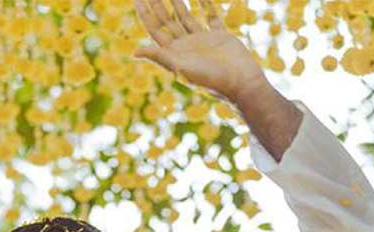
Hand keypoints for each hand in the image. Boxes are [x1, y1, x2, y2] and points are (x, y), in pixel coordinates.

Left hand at [133, 0, 266, 105]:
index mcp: (174, 53)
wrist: (239, 82)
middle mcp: (186, 46)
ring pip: (186, 17)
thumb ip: (159, 56)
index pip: (155, 29)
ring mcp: (202, 40)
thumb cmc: (209, 79)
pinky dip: (206, 4)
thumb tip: (134, 53)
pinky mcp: (220, 35)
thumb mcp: (180, 68)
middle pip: (168, 21)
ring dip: (177, 3)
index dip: (145, 14)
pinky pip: (211, 16)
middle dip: (158, 5)